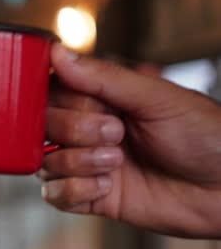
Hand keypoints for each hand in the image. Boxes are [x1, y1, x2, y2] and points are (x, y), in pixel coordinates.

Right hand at [40, 44, 220, 237]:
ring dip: (78, 163)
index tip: (88, 105)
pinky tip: (108, 187)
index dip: (60, 100)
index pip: (50, 92)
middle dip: (74, 132)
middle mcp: (88, 129)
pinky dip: (76, 192)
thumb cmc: (205, 135)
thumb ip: (103, 76)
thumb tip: (57, 51)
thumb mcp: (156, 98)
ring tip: (118, 163)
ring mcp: (87, 164)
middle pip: (42, 127)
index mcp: (102, 98)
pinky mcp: (90, 198)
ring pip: (45, 163)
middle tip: (116, 134)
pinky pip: (54, 196)